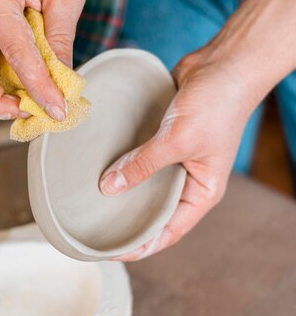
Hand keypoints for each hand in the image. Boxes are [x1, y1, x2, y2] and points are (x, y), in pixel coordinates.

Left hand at [99, 44, 257, 260]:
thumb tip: (110, 187)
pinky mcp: (162, 138)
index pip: (168, 231)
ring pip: (144, 184)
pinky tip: (98, 167)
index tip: (111, 252)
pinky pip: (138, 157)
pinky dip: (122, 162)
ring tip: (90, 202)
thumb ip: (144, 164)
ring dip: (121, 191)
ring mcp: (174, 159)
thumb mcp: (179, 141)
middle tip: (93, 228)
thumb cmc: (217, 105)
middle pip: (153, 211)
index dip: (141, 245)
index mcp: (201, 193)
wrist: (224, 63)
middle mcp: (187, 181)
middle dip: (126, 220)